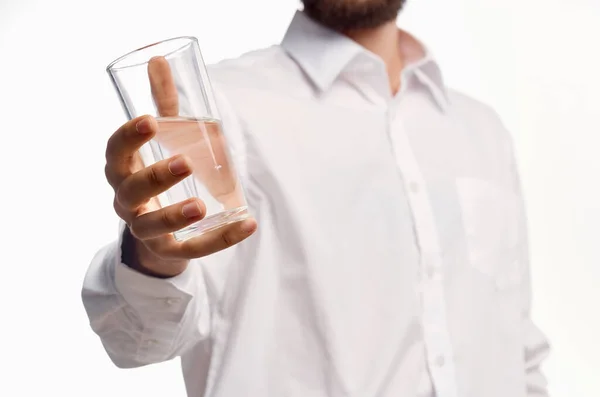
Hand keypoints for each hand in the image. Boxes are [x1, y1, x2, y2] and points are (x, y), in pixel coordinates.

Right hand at [104, 57, 256, 276]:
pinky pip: (192, 250)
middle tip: (185, 163)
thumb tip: (159, 58)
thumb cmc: (158, 175)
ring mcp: (146, 229)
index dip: (128, 138)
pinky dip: (220, 239)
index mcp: (123, 170)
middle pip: (132, 191)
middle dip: (156, 177)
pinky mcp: (170, 250)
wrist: (158, 229)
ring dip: (174, 216)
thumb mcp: (163, 140)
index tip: (150, 121)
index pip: (115, 153)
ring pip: (152, 226)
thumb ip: (164, 103)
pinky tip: (248, 224)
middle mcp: (127, 201)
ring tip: (199, 206)